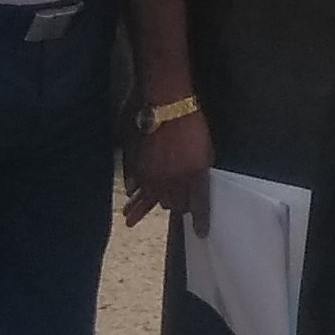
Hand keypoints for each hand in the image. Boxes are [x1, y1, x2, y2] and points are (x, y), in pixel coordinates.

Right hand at [123, 103, 213, 227]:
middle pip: (173, 204)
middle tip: (174, 211)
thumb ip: (198, 172)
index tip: (201, 233)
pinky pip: (134, 184)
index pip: (198, 205)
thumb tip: (194, 188)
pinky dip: (134, 191)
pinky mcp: (136, 163)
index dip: (200, 220)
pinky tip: (130, 194)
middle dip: (175, 206)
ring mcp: (152, 174)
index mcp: (195, 176)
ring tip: (130, 220)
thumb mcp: (205, 149)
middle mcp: (172, 181)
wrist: (165, 101)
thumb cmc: (191, 120)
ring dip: (144, 207)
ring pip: (150, 198)